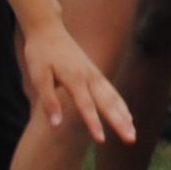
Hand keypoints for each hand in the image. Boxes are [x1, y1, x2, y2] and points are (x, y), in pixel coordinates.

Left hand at [17, 16, 134, 142]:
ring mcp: (96, 75)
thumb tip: (56, 124)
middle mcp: (90, 77)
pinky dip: (122, 105)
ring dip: (125, 116)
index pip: (87, 106)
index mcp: (75, 79)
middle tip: (131, 139)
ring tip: (133, 133)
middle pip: (109, 104)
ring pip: (114, 98)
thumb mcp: (38, 76)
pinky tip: (128, 116)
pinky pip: (113, 92)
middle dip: (120, 123)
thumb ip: (48, 100)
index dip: (94, 124)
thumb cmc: (40, 54)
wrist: (49, 29)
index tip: (101, 140)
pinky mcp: (96, 74)